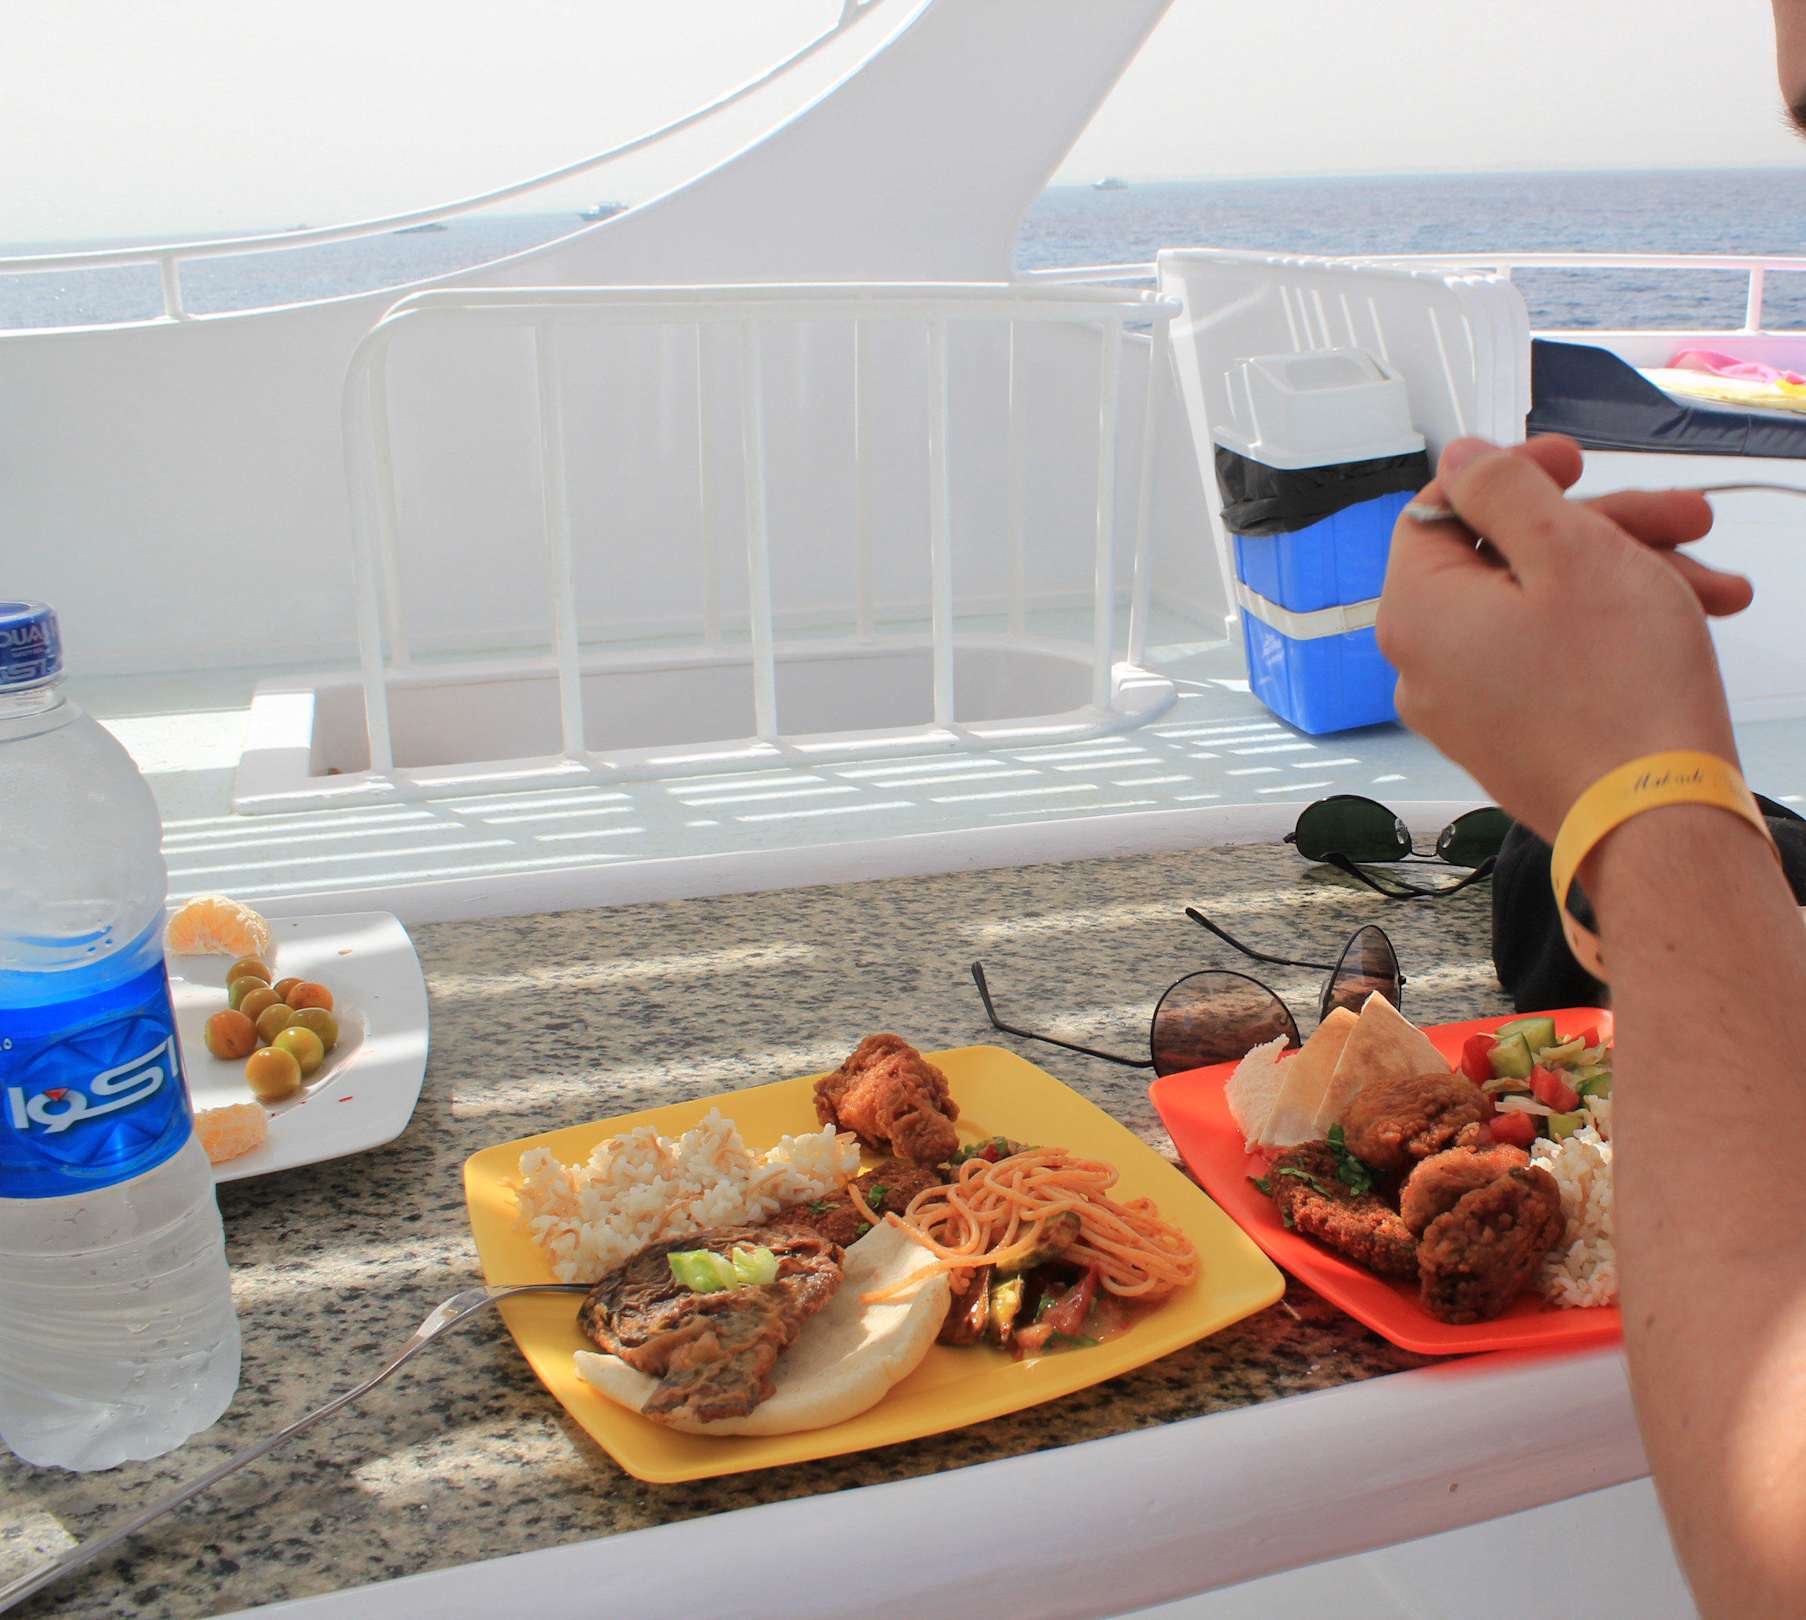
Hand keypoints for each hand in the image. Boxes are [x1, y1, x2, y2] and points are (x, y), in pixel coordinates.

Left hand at [1375, 434, 1748, 841]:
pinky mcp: (1512, 737)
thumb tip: (1460, 460)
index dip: (1510, 474)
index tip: (1577, 461)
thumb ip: (1504, 493)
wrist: (1658, 820)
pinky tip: (1698, 619)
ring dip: (1629, 578)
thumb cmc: (1619, 686)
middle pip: (1505, 560)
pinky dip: (1614, 632)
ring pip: (1542, 609)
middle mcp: (1424, 663)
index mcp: (1417, 612)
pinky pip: (1550, 660)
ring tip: (1717, 584)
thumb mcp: (1568, 553)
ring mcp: (1467, 707)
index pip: (1438, 512)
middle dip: (1602, 530)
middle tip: (1689, 519)